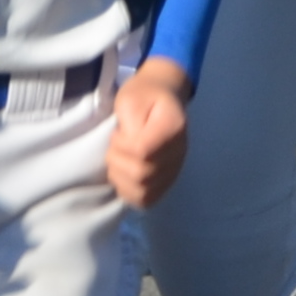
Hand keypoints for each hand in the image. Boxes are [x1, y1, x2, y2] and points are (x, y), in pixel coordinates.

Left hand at [107, 63, 193, 209]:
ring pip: (143, 191)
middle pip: (141, 174)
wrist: (161, 96)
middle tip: (116, 146)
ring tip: (119, 160)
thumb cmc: (142, 95)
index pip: (142, 152)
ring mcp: (175, 169)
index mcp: (173, 128)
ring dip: (120, 178)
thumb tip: (128, 148)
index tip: (117, 133)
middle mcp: (179, 153)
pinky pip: (147, 200)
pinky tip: (123, 175)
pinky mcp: (167, 181)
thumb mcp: (130, 99)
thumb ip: (130, 123)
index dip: (121, 146)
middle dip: (117, 161)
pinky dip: (129, 192)